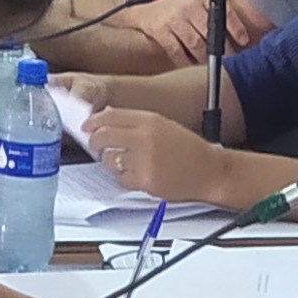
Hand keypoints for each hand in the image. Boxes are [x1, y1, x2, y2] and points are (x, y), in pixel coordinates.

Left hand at [84, 102, 214, 200]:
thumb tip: (107, 117)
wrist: (210, 170)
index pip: (110, 116)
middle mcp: (145, 138)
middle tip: (96, 146)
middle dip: (94, 142)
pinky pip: (121, 179)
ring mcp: (144, 160)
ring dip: (111, 162)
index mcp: (150, 120)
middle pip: (104, 136)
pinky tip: (138, 175)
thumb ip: (136, 122)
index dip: (93, 122)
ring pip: (109, 160)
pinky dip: (125, 179)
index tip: (87, 127)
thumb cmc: (189, 150)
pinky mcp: (145, 181)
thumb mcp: (164, 125)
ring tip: (125, 162)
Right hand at [115, 0, 265, 60]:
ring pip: (196, 46)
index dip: (235, 28)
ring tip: (211, 61)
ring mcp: (174, 20)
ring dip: (206, 57)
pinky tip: (192, 62)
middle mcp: (187, 6)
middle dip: (222, 48)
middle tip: (229, 56)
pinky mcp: (162, 33)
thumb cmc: (176, 5)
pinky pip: (179, 53)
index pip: (222, 12)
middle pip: (211, 33)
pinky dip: (187, 61)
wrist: (145, 10)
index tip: (244, 40)